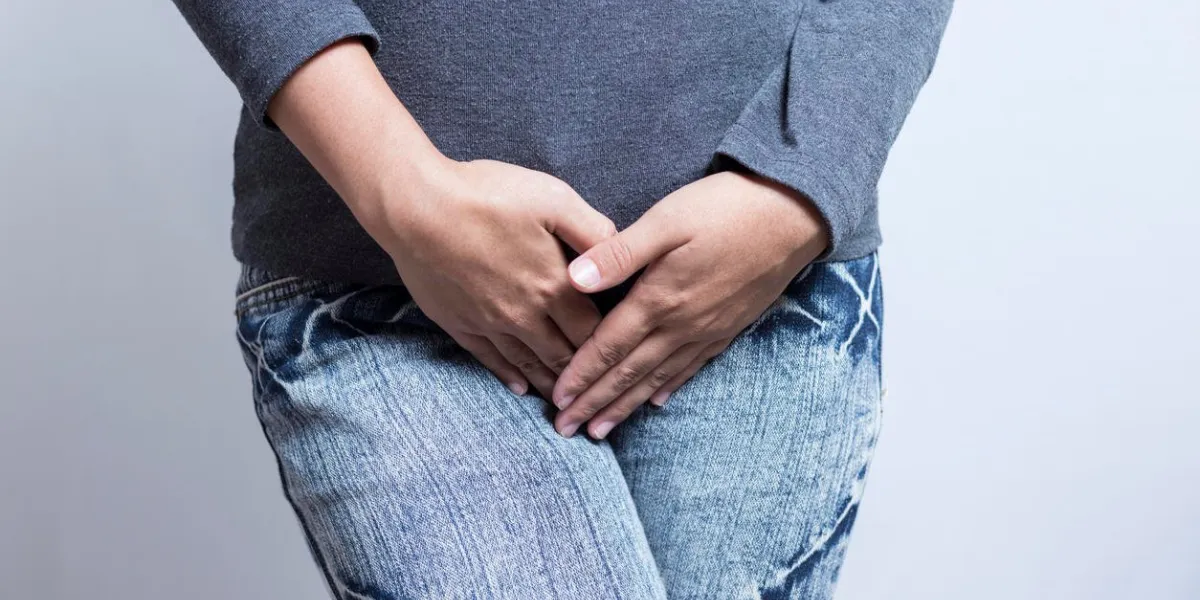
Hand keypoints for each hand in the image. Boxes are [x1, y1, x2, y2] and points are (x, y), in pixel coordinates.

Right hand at [369, 157, 616, 398]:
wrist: (416, 206)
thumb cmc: (486, 194)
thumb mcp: (552, 198)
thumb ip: (591, 229)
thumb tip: (620, 250)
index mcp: (554, 286)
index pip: (594, 330)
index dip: (610, 345)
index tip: (621, 355)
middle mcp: (525, 315)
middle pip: (564, 356)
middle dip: (585, 375)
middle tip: (601, 391)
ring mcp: (489, 323)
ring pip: (529, 365)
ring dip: (551, 384)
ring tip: (568, 400)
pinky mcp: (459, 323)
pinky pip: (490, 359)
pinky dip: (509, 376)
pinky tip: (520, 387)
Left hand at [550, 171, 829, 437]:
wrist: (792, 214)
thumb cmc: (725, 208)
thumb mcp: (666, 220)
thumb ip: (619, 253)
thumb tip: (573, 280)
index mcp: (659, 300)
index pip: (609, 348)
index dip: (580, 376)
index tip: (557, 401)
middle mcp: (681, 325)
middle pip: (628, 373)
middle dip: (595, 403)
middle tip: (566, 430)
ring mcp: (706, 330)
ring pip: (657, 378)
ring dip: (626, 405)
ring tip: (601, 430)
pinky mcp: (728, 327)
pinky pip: (690, 368)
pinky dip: (668, 388)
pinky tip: (657, 401)